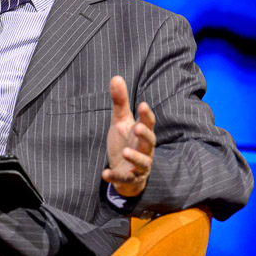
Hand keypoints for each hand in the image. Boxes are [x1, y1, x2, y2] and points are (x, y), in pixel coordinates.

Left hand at [102, 76, 155, 197]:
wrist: (125, 170)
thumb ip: (120, 102)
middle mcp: (145, 149)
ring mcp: (139, 166)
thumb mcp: (120, 121)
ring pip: (142, 162)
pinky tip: (105, 173)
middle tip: (138, 127)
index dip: (146, 115)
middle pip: (150, 142)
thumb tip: (116, 77)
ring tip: (124, 151)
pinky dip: (115, 176)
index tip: (142, 105)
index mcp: (142, 133)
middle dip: (145, 135)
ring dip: (134, 157)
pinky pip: (124, 178)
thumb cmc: (125, 142)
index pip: (148, 123)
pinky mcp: (130, 178)